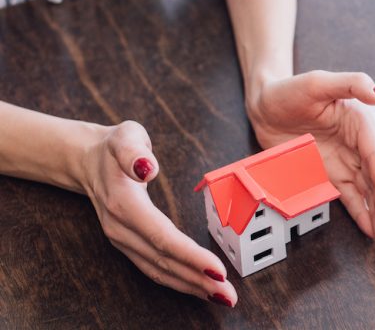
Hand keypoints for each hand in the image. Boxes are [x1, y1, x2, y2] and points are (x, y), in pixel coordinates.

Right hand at [79, 121, 236, 306]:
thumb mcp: (125, 135)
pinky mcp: (128, 245)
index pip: (161, 236)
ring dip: (191, 287)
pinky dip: (179, 281)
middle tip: (229, 294)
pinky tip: (200, 288)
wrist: (86, 160)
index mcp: (124, 204)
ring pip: (159, 270)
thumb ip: (134, 150)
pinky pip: (154, 269)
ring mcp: (122, 240)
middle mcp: (121, 229)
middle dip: (198, 279)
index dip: (190, 255)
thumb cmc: (114, 147)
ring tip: (221, 296)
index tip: (217, 269)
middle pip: (164, 260)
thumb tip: (147, 167)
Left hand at [245, 71, 374, 245]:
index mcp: (360, 123)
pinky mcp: (330, 175)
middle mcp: (356, 145)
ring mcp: (344, 162)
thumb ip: (354, 84)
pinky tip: (372, 230)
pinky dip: (361, 214)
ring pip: (366, 192)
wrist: (264, 104)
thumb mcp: (319, 82)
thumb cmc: (290, 89)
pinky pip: (349, 197)